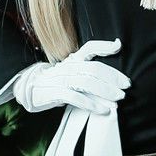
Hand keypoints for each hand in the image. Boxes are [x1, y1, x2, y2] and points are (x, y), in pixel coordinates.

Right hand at [0, 37, 131, 115]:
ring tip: (119, 98)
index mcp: (73, 59)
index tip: (119, 46)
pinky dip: (92, 105)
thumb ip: (87, 69)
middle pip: (94, 68)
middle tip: (126, 86)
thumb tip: (111, 74)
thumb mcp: (70, 70)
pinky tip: (103, 110)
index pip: (90, 47)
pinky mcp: (55, 93)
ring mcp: (61, 79)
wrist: (28, 89)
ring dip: (105, 91)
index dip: (104, 45)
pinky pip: (76, 98)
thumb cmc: (55, 81)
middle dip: (113, 77)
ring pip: (87, 83)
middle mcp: (68, 66)